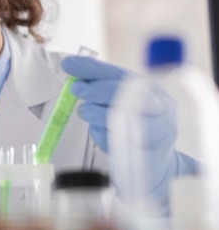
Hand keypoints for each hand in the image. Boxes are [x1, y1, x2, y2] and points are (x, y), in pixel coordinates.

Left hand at [61, 56, 177, 207]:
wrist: (156, 165)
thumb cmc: (134, 128)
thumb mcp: (121, 102)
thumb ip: (101, 86)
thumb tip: (71, 68)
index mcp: (151, 89)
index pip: (119, 73)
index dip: (92, 68)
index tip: (68, 64)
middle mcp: (160, 105)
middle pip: (124, 91)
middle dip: (95, 88)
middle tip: (75, 89)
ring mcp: (158, 128)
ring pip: (121, 114)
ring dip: (95, 112)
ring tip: (85, 111)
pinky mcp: (149, 151)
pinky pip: (119, 139)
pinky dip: (102, 134)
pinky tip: (100, 131)